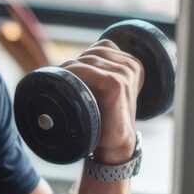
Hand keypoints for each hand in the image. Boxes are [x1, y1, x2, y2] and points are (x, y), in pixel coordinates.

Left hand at [62, 40, 143, 163]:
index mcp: (132, 64)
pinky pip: (86, 70)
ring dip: (69, 71)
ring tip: (61, 88)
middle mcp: (131, 66)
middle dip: (74, 66)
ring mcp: (125, 74)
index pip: (100, 48)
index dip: (83, 60)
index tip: (70, 77)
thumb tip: (69, 63)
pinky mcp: (116, 83)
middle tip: (61, 84)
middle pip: (92, 53)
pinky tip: (66, 87)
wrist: (115, 145)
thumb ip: (100, 72)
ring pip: (86, 60)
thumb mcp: (108, 90)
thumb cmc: (106, 118)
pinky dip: (72, 76)